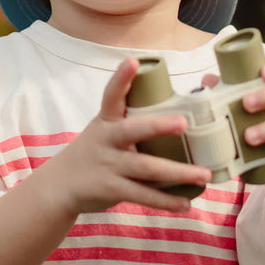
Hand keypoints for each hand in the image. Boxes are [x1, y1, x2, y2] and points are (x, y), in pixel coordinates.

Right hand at [47, 58, 211, 216]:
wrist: (59, 186)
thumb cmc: (94, 151)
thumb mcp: (103, 129)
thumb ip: (129, 121)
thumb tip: (176, 114)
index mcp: (106, 120)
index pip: (112, 95)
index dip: (122, 78)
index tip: (132, 61)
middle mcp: (106, 139)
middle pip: (133, 130)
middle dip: (158, 126)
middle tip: (183, 123)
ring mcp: (108, 165)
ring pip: (146, 168)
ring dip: (178, 172)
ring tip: (204, 174)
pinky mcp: (111, 188)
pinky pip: (142, 195)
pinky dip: (166, 201)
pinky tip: (186, 203)